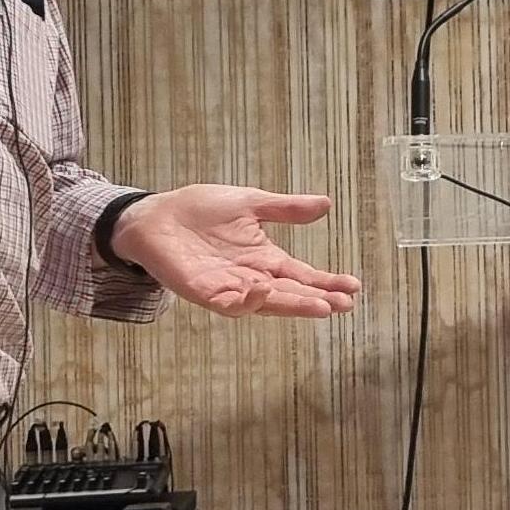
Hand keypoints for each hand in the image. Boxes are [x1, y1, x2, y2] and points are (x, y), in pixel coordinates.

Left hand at [111, 185, 363, 317]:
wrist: (155, 215)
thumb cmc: (200, 209)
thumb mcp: (250, 203)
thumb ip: (286, 209)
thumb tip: (326, 205)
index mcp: (265, 259)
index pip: (302, 275)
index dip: (327, 282)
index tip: (354, 286)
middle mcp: (251, 278)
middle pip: (290, 294)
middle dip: (317, 300)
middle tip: (344, 304)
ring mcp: (227, 288)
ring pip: (265, 304)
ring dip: (291, 306)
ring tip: (318, 305)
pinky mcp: (202, 291)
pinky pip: (228, 304)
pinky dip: (246, 301)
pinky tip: (263, 292)